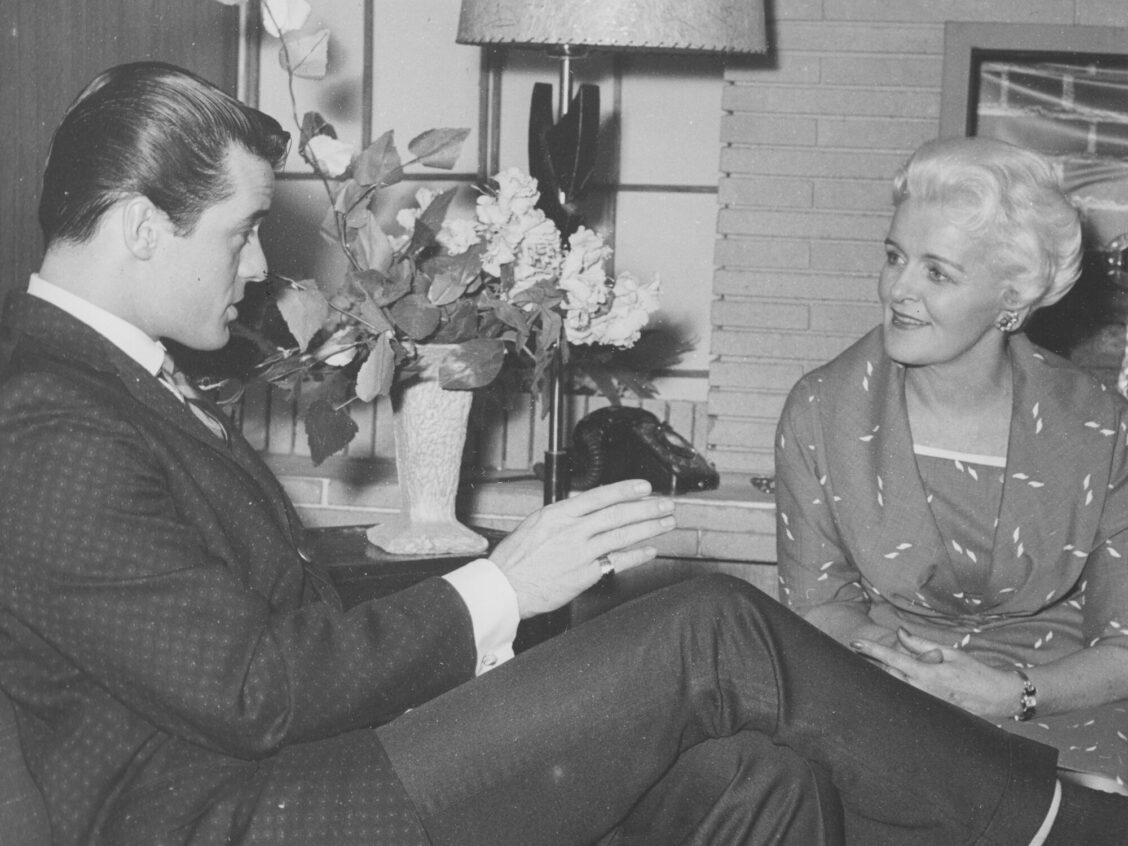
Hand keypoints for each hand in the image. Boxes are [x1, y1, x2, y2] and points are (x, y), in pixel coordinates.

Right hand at [489, 479, 675, 617]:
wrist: (506, 587)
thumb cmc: (516, 558)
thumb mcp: (536, 524)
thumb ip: (563, 515)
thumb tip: (585, 507)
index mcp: (559, 514)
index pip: (599, 496)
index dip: (625, 490)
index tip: (644, 487)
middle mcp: (572, 531)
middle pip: (617, 514)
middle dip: (646, 508)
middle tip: (665, 505)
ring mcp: (580, 553)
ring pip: (622, 535)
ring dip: (648, 528)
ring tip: (666, 523)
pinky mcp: (585, 575)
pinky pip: (617, 562)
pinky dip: (636, 556)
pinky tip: (650, 550)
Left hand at [850, 629, 1021, 718]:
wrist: (997, 698)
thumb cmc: (975, 672)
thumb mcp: (950, 653)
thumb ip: (921, 644)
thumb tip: (900, 632)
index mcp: (927, 674)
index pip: (892, 658)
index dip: (872, 649)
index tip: (855, 642)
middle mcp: (922, 691)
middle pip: (888, 673)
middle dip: (880, 660)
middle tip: (875, 650)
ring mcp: (924, 703)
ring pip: (895, 685)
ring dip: (890, 673)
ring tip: (893, 664)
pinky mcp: (927, 710)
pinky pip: (906, 695)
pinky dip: (901, 684)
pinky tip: (903, 679)